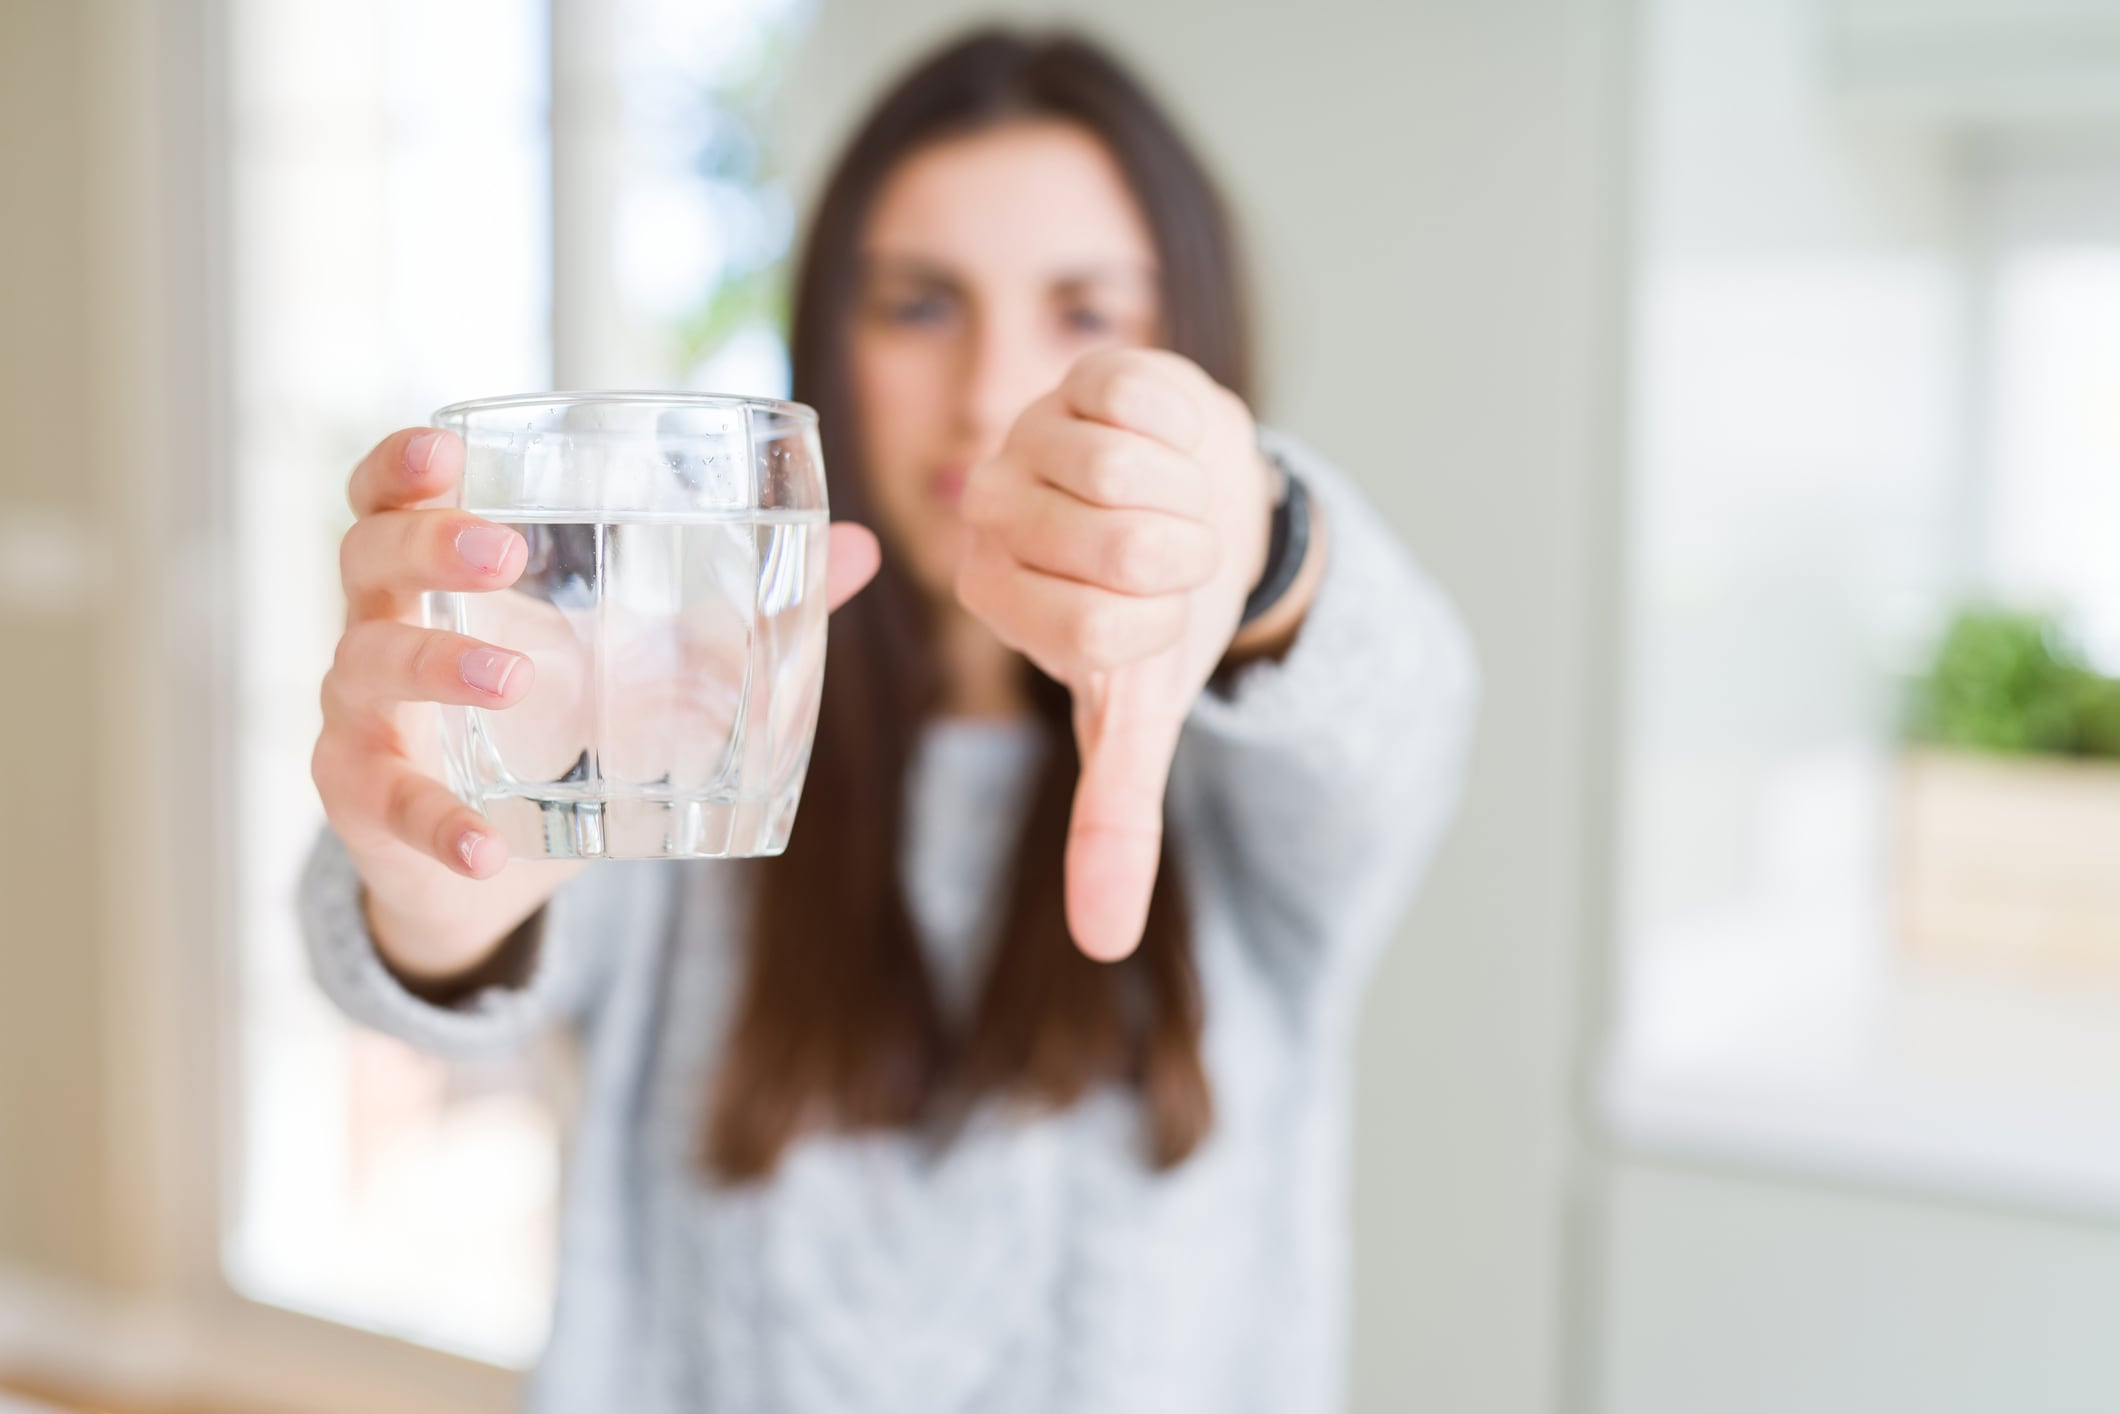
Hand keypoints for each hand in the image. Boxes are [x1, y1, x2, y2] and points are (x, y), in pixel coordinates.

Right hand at [311, 426, 881, 977]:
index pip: (390, 496)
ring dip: (435, 666)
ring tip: (515, 679)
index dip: (402, 463)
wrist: (489, 861)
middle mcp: (383, 629)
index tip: (447, 447)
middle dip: (426, 544)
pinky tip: (486, 845)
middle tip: (502, 554)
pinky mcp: (365, 803)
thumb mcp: (653, 668)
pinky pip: (384, 804)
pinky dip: (435, 823)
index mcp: (443, 577)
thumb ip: (747, 613)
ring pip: (363, 668)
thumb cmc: (564, 728)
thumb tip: (858, 549)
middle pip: (366, 558)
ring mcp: (364, 717)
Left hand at [955, 349, 1275, 960]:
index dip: (1162, 625)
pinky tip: (1171, 447)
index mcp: (997, 597)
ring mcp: (1033, 432)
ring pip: (1128, 471)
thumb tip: (1104, 944)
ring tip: (1176, 503)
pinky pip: (1147, 401)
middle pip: (1116, 544)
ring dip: (1189, 498)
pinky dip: (1189, 434)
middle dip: (1182, 561)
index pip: (1099, 628)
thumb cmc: (1164, 617)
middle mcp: (990, 513)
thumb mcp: (1140, 717)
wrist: (1210, 508)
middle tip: (1175, 556)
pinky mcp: (1085, 372)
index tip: (1161, 613)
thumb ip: (1114, 823)